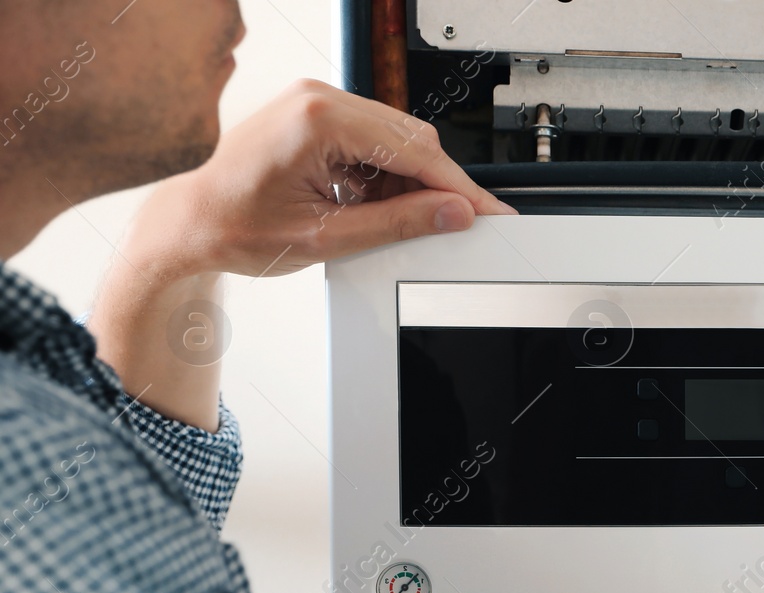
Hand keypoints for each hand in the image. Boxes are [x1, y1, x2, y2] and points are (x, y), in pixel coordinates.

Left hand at [92, 79, 513, 429]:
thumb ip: (398, 223)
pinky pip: (373, 139)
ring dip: (408, 183)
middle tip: (454, 226)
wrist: (191, 221)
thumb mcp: (327, 236)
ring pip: (396, 139)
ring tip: (392, 223)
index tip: (485, 212)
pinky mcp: (315, 113)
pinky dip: (384, 176)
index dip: (457, 188)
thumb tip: (450, 213)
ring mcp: (315, 101)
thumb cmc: (235, 226)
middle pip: (411, 138)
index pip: (414, 151)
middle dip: (436, 186)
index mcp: (318, 119)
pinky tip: (372, 205)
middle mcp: (317, 97)